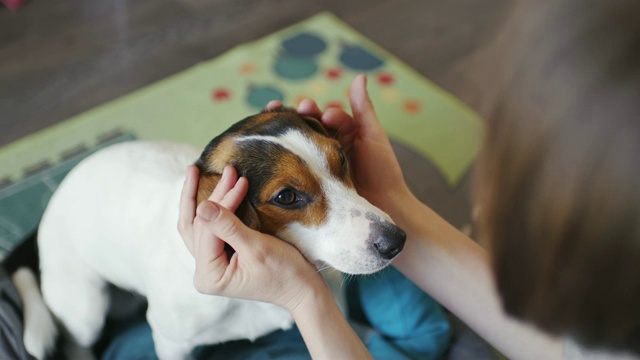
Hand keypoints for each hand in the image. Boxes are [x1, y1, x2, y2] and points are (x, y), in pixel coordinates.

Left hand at [178, 165, 325, 310]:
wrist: (302, 288)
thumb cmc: (285, 272)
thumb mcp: (257, 248)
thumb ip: (228, 227)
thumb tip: (202, 206)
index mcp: (209, 275)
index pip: (207, 230)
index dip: (222, 203)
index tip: (240, 179)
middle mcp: (204, 272)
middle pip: (194, 226)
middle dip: (202, 195)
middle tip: (206, 167)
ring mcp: (211, 265)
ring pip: (196, 225)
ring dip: (198, 199)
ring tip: (195, 172)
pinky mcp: (220, 258)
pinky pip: (206, 230)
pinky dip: (208, 210)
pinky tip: (205, 191)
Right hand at [268, 75, 412, 221]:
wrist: (386, 206)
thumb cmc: (383, 170)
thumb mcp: (372, 135)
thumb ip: (362, 108)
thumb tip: (359, 77)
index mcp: (341, 134)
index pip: (322, 116)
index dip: (313, 110)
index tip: (308, 107)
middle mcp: (326, 148)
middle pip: (306, 128)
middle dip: (296, 119)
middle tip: (292, 115)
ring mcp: (317, 166)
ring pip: (299, 146)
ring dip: (289, 135)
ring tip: (280, 127)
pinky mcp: (312, 183)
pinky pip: (298, 169)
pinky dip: (287, 159)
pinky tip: (279, 153)